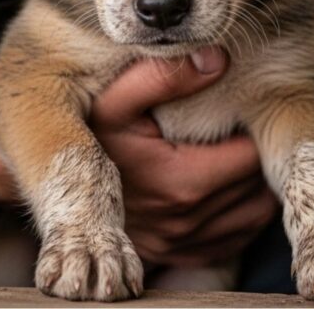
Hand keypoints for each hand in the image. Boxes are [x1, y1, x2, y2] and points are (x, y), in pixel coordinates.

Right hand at [89, 47, 278, 266]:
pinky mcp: (182, 255)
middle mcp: (189, 221)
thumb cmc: (87, 140)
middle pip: (257, 186)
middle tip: (247, 125)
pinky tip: (227, 185)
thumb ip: (163, 77)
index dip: (257, 128)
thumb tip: (218, 58)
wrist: (55, 192)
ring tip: (239, 151)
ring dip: (254, 185)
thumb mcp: (114, 101)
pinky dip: (241, 214)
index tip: (248, 108)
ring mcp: (186, 243)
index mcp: (182, 183)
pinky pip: (236, 239)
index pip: (253, 155)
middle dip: (257, 154)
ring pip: (254, 214)